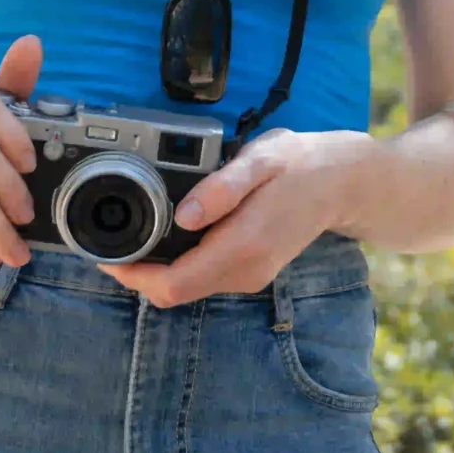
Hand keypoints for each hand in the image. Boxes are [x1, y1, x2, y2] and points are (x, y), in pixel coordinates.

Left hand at [102, 128, 376, 307]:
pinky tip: (170, 235)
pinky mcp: (252, 270)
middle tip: (112, 240)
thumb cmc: (302, 165)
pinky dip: (179, 263)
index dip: (133, 277)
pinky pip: (203, 276)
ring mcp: (250, 276)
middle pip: (174, 292)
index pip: (172, 285)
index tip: (107, 255)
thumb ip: (222, 188)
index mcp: (242, 248)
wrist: (345, 182)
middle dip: (138, 273)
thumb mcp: (262, 160)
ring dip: (157, 268)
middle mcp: (245, 272)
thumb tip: (183, 215)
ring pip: (187, 287)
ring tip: (136, 234)